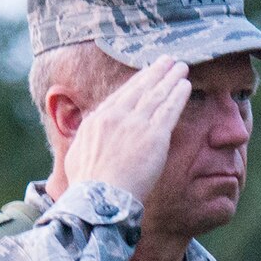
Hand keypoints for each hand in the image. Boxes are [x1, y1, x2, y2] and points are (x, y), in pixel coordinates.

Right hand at [62, 56, 190, 203]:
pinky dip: (178, 95)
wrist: (99, 199)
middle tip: (166, 61)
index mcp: (96, 121)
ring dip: (170, 78)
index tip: (145, 76)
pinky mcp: (154, 136)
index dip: (135, 84)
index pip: (119, 96)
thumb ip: (83, 142)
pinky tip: (185, 85)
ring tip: (180, 67)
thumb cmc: (85, 187)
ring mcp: (135, 124)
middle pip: (139, 88)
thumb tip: (84, 137)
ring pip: (156, 94)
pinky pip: (169, 109)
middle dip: (154, 72)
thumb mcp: (74, 157)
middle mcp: (115, 116)